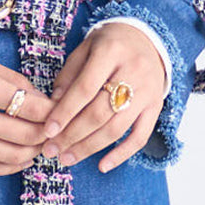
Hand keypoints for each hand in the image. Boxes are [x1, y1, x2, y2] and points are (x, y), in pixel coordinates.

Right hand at [0, 46, 57, 175]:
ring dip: (32, 154)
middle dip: (46, 135)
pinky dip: (11, 168)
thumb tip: (46, 104)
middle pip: (23, 135)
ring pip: (9, 156)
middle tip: (55, 132)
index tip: (61, 112)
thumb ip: (17, 83)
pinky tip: (22, 159)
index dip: (52, 112)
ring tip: (41, 146)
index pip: (29, 107)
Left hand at [41, 21, 166, 173]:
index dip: (65, 112)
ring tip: (67, 158)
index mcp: (111, 52)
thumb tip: (53, 107)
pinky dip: (122, 154)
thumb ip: (69, 76)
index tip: (48, 131)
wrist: (148, 38)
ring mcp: (148, 91)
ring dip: (90, 147)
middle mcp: (133, 71)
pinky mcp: (156, 106)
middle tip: (51, 150)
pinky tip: (102, 166)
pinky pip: (141, 136)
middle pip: (100, 112)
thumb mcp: (85, 48)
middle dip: (73, 135)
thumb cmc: (109, 44)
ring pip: (117, 127)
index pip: (85, 89)